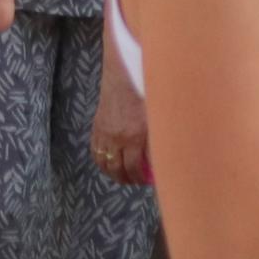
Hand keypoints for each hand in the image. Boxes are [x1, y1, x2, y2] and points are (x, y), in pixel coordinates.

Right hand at [91, 67, 151, 185]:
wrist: (123, 77)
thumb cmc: (145, 95)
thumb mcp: (156, 119)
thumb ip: (158, 140)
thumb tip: (163, 159)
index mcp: (134, 137)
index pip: (133, 168)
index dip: (139, 179)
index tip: (145, 181)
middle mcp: (116, 138)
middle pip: (116, 169)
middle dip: (126, 179)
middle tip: (134, 181)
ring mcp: (104, 133)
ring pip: (103, 162)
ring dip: (111, 173)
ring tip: (121, 176)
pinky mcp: (96, 127)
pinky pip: (95, 151)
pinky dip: (100, 160)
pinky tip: (108, 163)